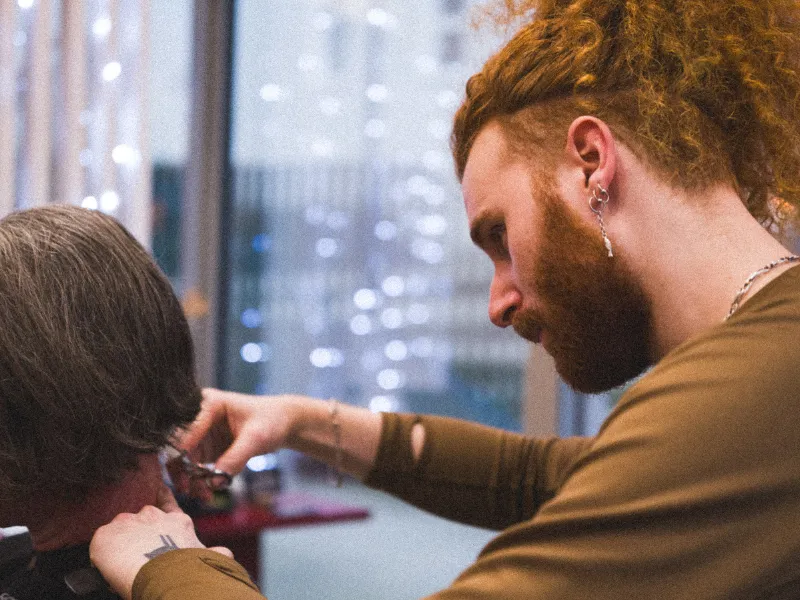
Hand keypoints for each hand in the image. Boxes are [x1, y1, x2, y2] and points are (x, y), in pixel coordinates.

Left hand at [90, 485, 231, 599]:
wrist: (167, 575)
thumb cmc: (190, 571)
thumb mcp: (209, 558)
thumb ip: (217, 552)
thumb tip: (225, 553)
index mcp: (177, 522)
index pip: (168, 502)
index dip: (163, 496)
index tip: (160, 489)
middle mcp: (153, 516)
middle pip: (141, 518)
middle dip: (139, 533)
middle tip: (141, 553)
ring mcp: (129, 522)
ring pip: (120, 530)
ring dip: (121, 543)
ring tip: (123, 562)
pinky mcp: (106, 535)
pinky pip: (100, 543)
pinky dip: (102, 555)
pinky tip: (106, 565)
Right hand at [175, 389, 301, 483]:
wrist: (284, 424)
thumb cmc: (272, 421)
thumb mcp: (256, 438)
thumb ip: (235, 458)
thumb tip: (214, 480)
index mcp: (208, 403)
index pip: (187, 431)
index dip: (183, 455)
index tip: (185, 478)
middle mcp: (199, 416)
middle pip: (179, 447)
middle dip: (184, 471)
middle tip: (191, 492)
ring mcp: (201, 432)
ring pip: (185, 461)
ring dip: (191, 480)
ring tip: (204, 497)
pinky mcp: (207, 447)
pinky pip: (195, 466)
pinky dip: (199, 480)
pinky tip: (208, 492)